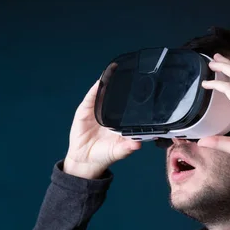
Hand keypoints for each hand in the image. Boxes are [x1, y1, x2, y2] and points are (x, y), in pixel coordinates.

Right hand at [63, 63, 140, 178]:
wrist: (84, 160)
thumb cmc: (104, 155)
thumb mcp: (118, 152)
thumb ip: (127, 148)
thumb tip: (138, 145)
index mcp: (121, 122)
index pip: (130, 106)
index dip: (136, 98)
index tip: (145, 88)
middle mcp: (111, 114)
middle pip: (118, 96)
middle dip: (124, 85)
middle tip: (134, 72)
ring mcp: (97, 110)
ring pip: (105, 93)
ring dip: (110, 81)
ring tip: (118, 69)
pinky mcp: (85, 110)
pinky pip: (91, 96)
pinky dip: (96, 87)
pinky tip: (102, 79)